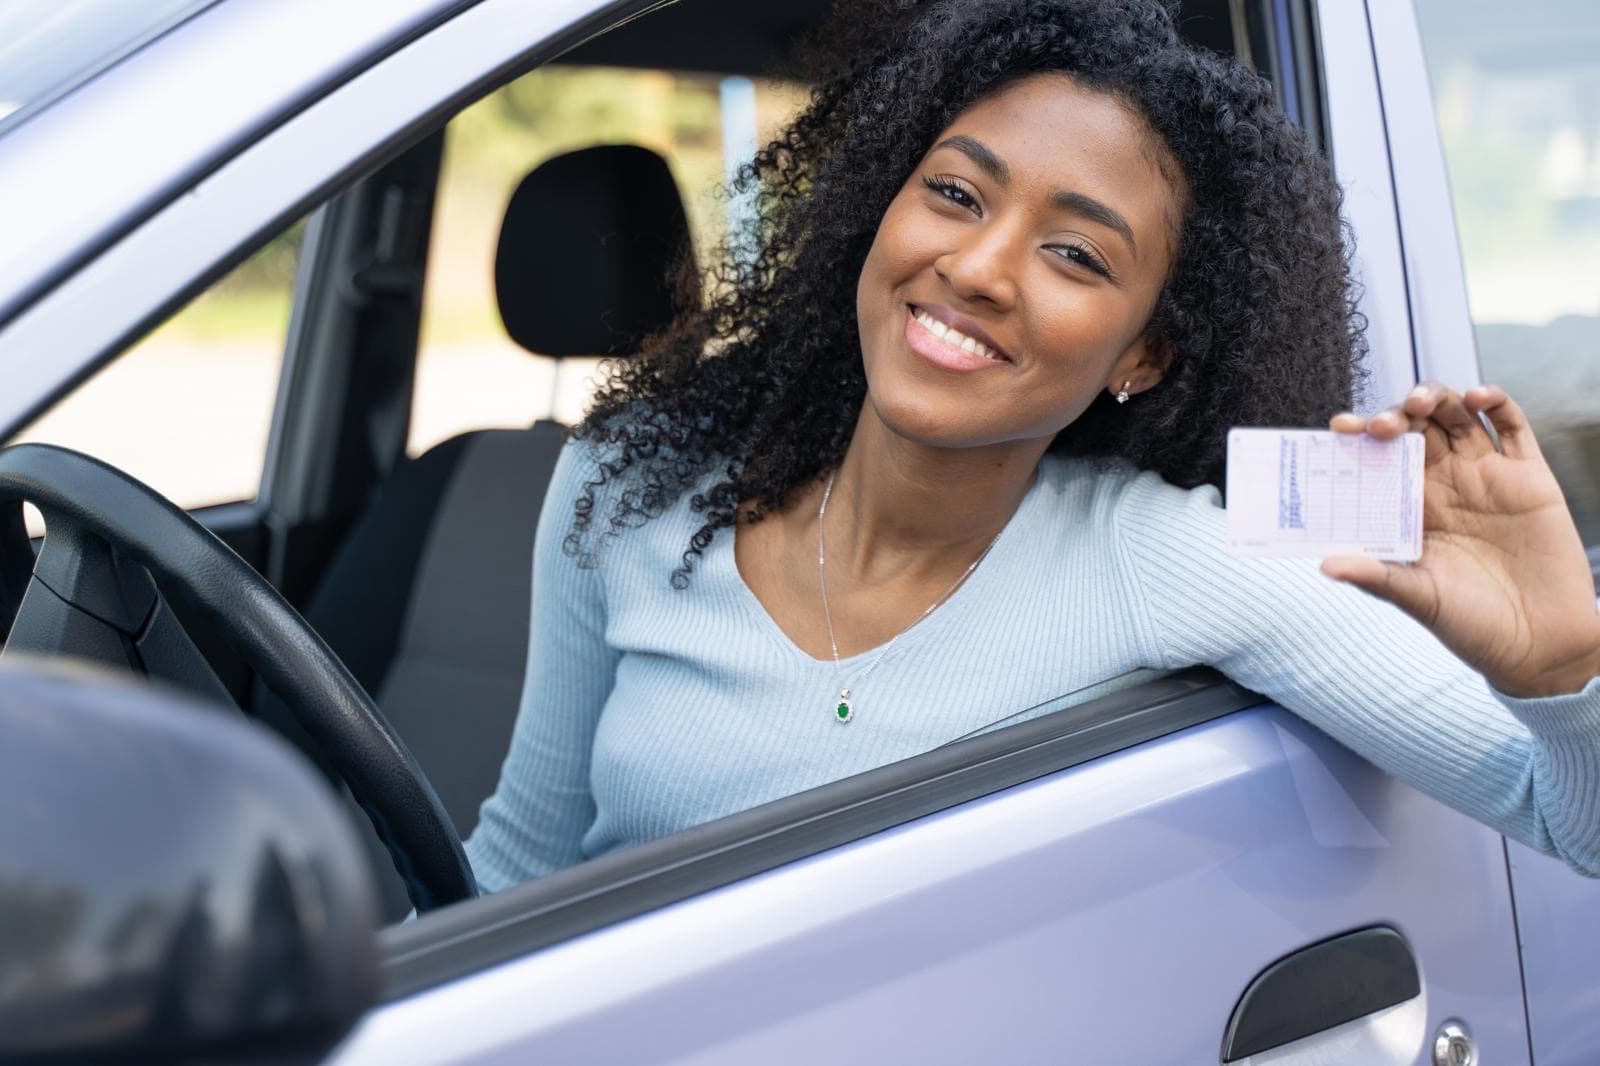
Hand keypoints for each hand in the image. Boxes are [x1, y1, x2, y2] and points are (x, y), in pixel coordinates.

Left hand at [1321, 383, 1599, 697]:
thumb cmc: (1471, 624)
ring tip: (1419, 403)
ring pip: (1457, 417)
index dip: (1358, 438)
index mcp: (1410, 507)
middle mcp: (1445, 484)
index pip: (1377, 459)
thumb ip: (1376, 577)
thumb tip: (1324, 565)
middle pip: (1415, 429)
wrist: (1539, 644)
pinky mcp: (1530, 476)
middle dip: (1394, 416)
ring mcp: (1486, 475)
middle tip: (1380, 425)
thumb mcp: (1418, 598)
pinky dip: (1496, 402)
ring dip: (1436, 398)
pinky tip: (1476, 395)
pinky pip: (1513, 427)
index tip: (1339, 428)